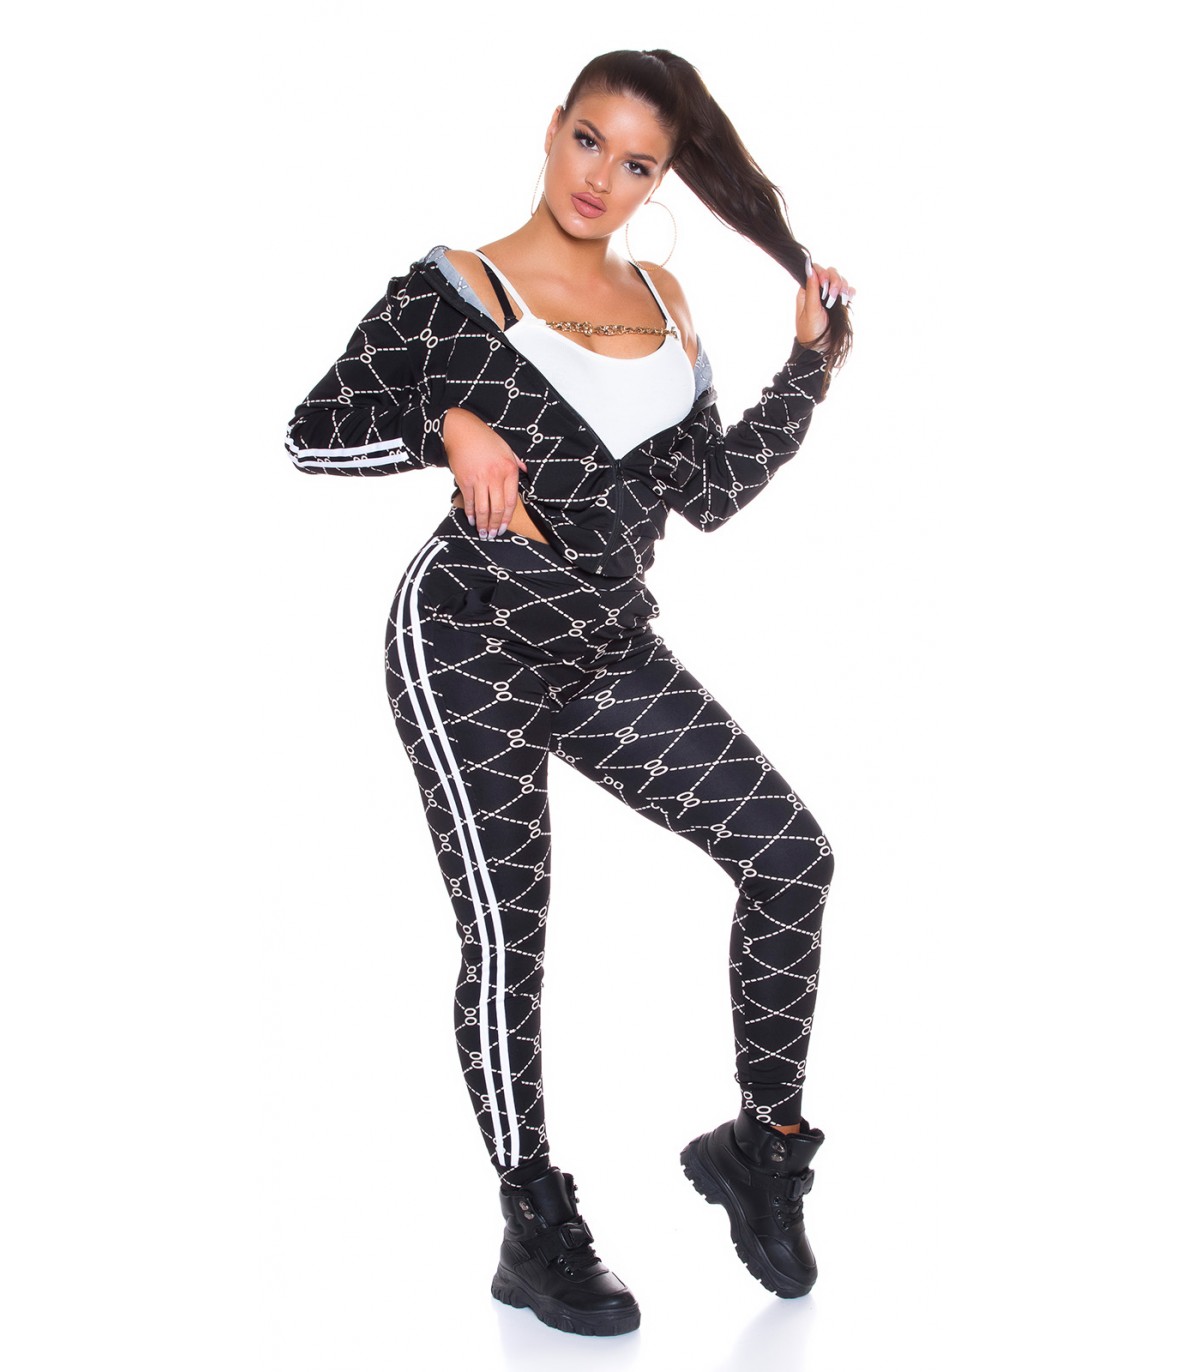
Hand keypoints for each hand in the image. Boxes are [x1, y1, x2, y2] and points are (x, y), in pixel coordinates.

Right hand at [443, 407, 528, 539]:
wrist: (461, 430)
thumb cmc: (485, 439)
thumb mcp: (506, 448)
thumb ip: (517, 462)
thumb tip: (526, 471)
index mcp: (509, 469)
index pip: (512, 500)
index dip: (508, 517)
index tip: (505, 527)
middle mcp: (496, 476)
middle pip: (498, 508)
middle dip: (495, 524)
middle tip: (493, 535)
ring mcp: (480, 479)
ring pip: (483, 508)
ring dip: (483, 524)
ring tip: (483, 533)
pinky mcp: (465, 480)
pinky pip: (470, 501)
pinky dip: (470, 513)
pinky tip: (471, 520)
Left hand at [796, 252, 855, 350]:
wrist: (821, 348)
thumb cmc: (811, 332)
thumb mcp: (810, 311)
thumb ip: (812, 290)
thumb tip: (810, 269)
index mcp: (807, 292)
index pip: (815, 271)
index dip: (822, 273)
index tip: (825, 284)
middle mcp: (818, 292)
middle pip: (830, 273)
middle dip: (834, 281)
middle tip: (832, 296)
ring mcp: (830, 297)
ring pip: (839, 280)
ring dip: (842, 287)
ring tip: (841, 300)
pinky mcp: (840, 304)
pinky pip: (848, 291)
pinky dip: (850, 292)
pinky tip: (848, 299)